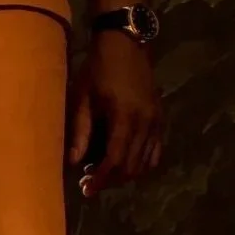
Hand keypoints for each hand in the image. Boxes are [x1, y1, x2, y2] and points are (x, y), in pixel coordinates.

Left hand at [68, 30, 162, 196]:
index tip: (88, 189)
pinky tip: (126, 162)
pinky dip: (142, 163)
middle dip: (112, 178)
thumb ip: (80, 130)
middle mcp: (145, 122)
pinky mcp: (160, 118)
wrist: (125, 44)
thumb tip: (74, 163)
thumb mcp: (83, 96)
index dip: (101, 178)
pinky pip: (156, 151)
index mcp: (124, 116)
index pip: (115, 159)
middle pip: (132, 166)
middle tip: (91, 181)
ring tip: (105, 173)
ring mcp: (156, 121)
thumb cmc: (98, 67)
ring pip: (145, 162)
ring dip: (126, 173)